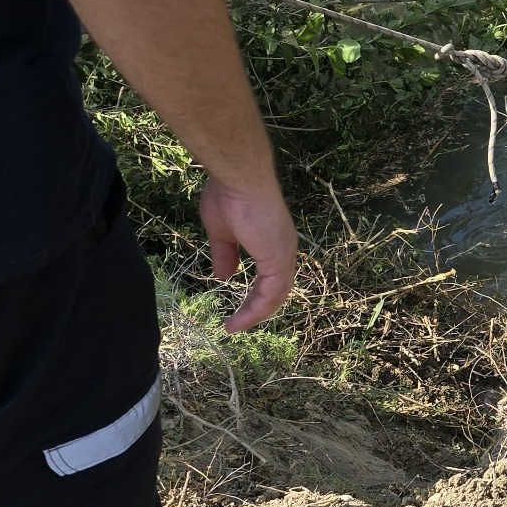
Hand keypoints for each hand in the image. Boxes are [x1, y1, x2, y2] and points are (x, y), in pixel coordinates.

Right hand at [200, 177, 298, 332]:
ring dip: (255, 314)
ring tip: (235, 327)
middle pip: (277, 289)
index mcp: (273, 241)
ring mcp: (284, 253)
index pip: (271, 275)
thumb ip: (225, 255)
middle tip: (238, 323)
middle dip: (258, 308)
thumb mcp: (222, 233)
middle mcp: (284, 249)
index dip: (257, 294)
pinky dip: (256, 310)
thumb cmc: (229, 197)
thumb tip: (224, 277)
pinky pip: (271, 294)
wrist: (238, 179)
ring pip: (275, 295)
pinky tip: (239, 321)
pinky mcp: (278, 259)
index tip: (238, 309)